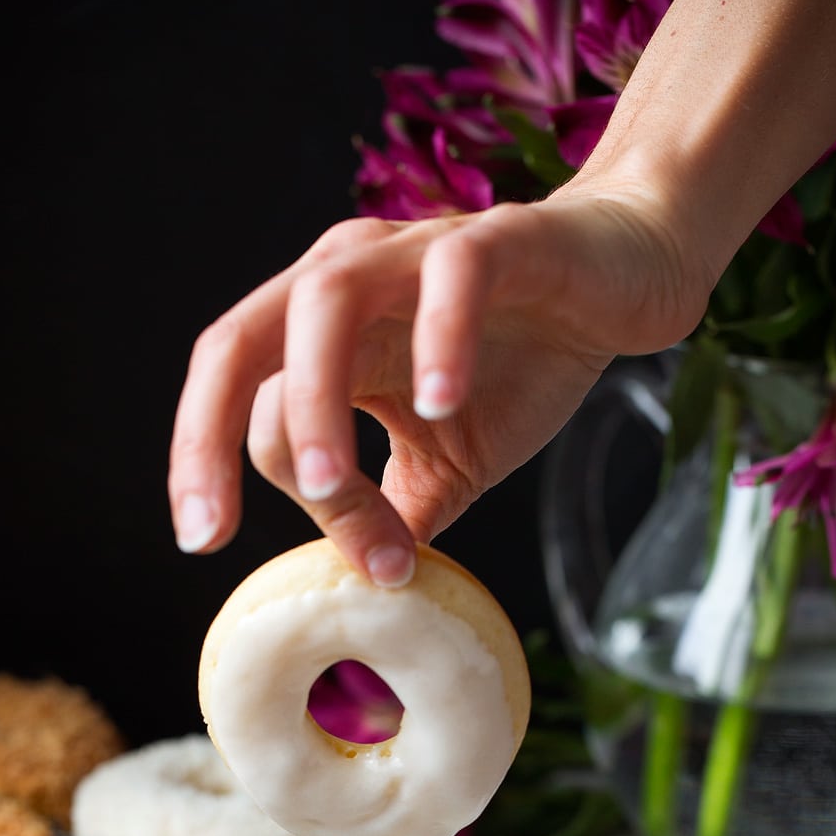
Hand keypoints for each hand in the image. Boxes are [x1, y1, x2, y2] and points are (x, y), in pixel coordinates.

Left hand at [167, 179, 712, 584]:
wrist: (625, 280)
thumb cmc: (521, 363)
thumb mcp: (446, 467)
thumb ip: (393, 518)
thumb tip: (359, 596)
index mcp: (324, 337)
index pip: (244, 398)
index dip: (225, 474)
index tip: (218, 546)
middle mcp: (350, 281)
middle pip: (241, 340)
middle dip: (209, 436)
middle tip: (211, 530)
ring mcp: (417, 253)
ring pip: (326, 301)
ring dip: (313, 400)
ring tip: (322, 487)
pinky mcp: (501, 239)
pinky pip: (452, 275)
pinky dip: (436, 338)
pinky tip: (440, 406)